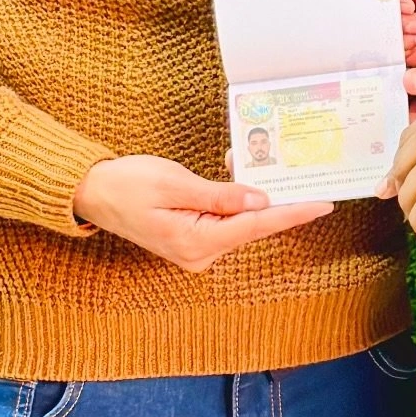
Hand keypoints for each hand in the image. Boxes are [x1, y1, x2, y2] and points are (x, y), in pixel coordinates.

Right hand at [73, 154, 331, 272]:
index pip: (257, 225)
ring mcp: (196, 249)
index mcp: (196, 241)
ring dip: (254, 194)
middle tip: (311, 177)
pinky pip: (226, 218)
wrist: (92, 193)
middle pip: (254, 225)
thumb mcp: (175, 183)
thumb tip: (259, 200)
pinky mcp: (193, 238)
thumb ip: (219, 195)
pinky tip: (237, 171)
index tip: (323, 204)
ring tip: (270, 164)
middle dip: (280, 199)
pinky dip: (236, 197)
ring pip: (242, 220)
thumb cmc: (127, 184)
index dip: (293, 213)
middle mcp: (200, 253)